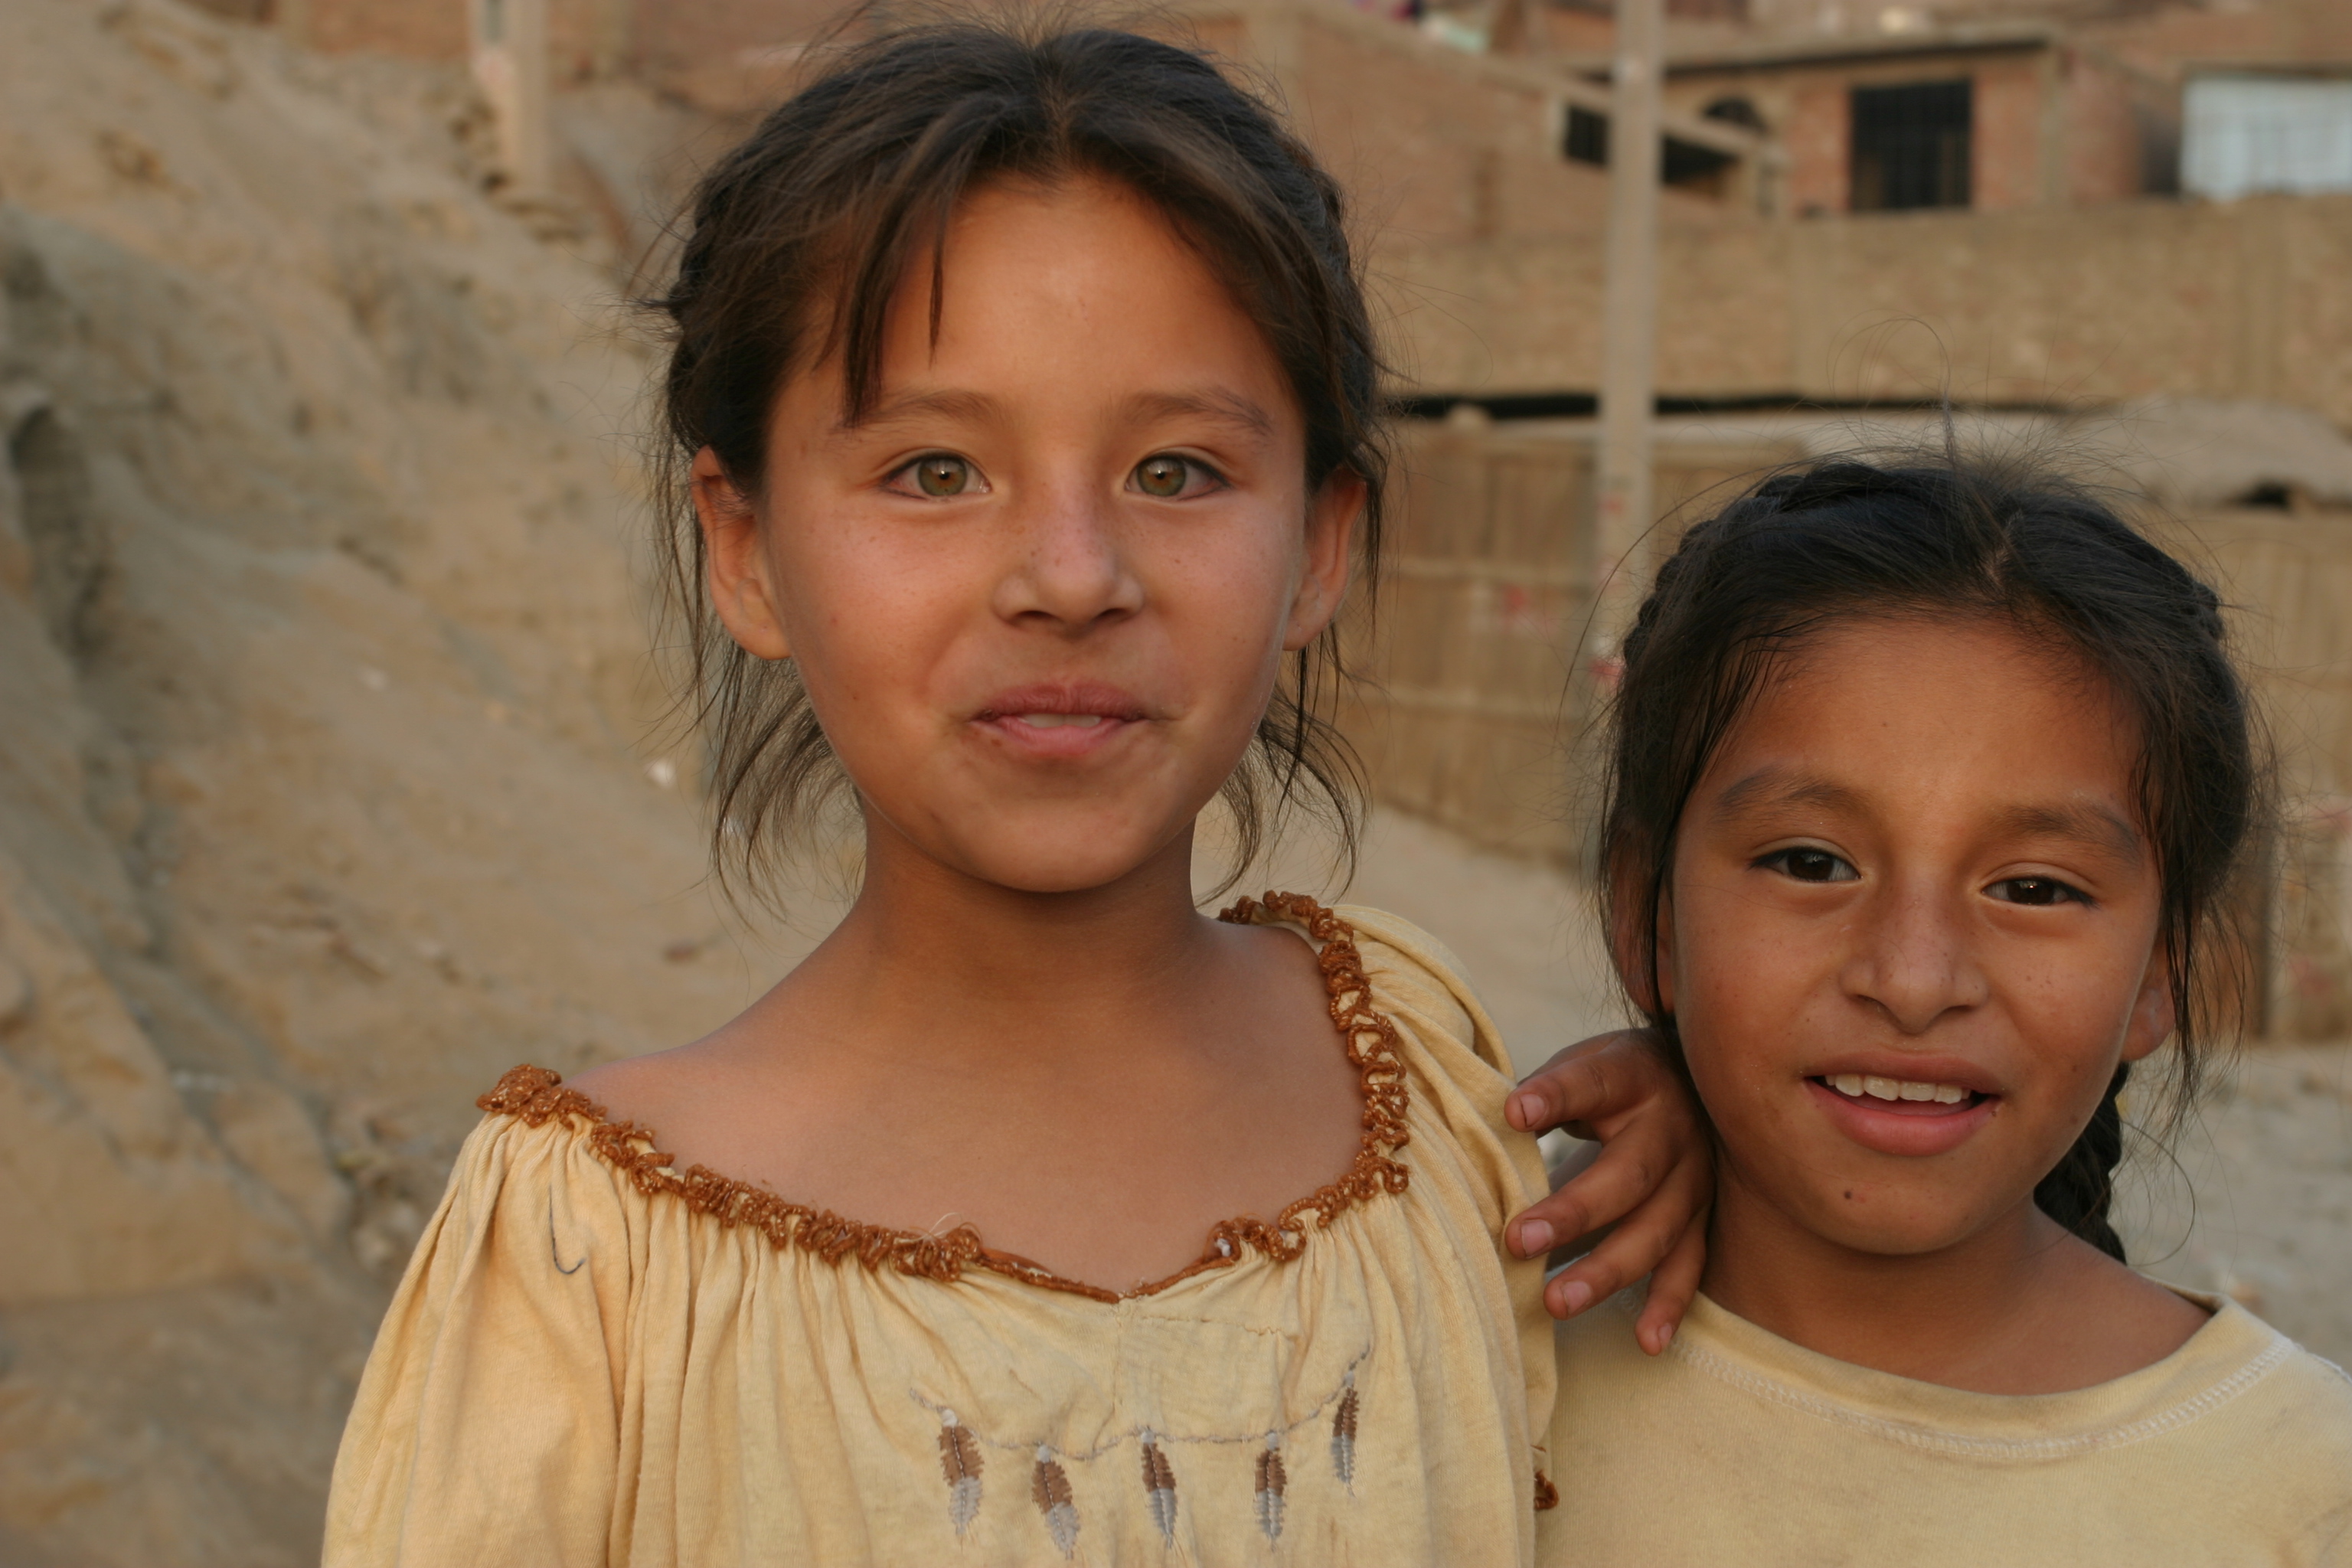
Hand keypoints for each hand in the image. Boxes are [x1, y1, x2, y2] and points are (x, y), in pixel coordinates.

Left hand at [1503, 1028, 1709, 1352]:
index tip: (1514, 1112)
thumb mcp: (1582, 1065)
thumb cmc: (1615, 1078)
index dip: (1555, 1096)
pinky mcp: (1704, 1217)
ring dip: (1607, 1270)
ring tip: (1557, 1301)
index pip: (1592, 1083)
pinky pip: (1689, 1265)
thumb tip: (1482, 1125)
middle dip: (1574, 1211)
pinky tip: (1646, 1340)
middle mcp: (1672, 1129)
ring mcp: (1695, 1178)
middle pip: (1628, 1174)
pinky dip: (1668, 1304)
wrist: (1698, 1079)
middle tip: (1517, 1241)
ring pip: (1657, 1229)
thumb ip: (1541, 1094)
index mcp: (1633, 1077)